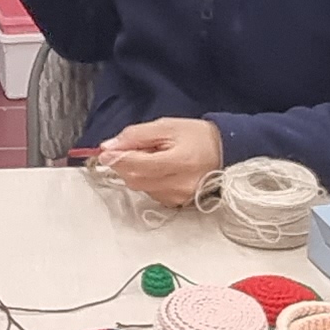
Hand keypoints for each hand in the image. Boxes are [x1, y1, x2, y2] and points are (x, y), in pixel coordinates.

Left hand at [92, 117, 221, 205]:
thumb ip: (136, 136)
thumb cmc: (197, 136)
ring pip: (140, 187)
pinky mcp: (177, 204)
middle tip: (131, 148)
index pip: (138, 165)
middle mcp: (180, 185)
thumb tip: (109, 147)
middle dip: (124, 164)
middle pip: (135, 179)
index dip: (117, 158)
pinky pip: (150, 192)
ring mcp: (179, 197)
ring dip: (136, 172)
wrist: (225, 151)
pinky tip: (159, 169)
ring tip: (152, 157)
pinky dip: (147, 180)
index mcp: (180, 162)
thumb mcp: (167, 126)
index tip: (104, 151)